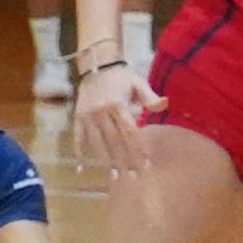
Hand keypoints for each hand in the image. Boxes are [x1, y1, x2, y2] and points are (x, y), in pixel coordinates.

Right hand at [69, 51, 142, 177]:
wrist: (95, 65)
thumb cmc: (121, 77)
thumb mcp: (137, 82)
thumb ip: (150, 96)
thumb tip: (165, 104)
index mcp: (117, 103)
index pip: (130, 131)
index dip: (139, 148)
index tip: (146, 164)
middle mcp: (101, 111)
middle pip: (115, 141)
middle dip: (125, 160)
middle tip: (134, 176)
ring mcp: (88, 116)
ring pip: (97, 143)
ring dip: (106, 161)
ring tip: (115, 176)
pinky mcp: (78, 118)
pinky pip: (78, 139)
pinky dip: (79, 154)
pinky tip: (80, 170)